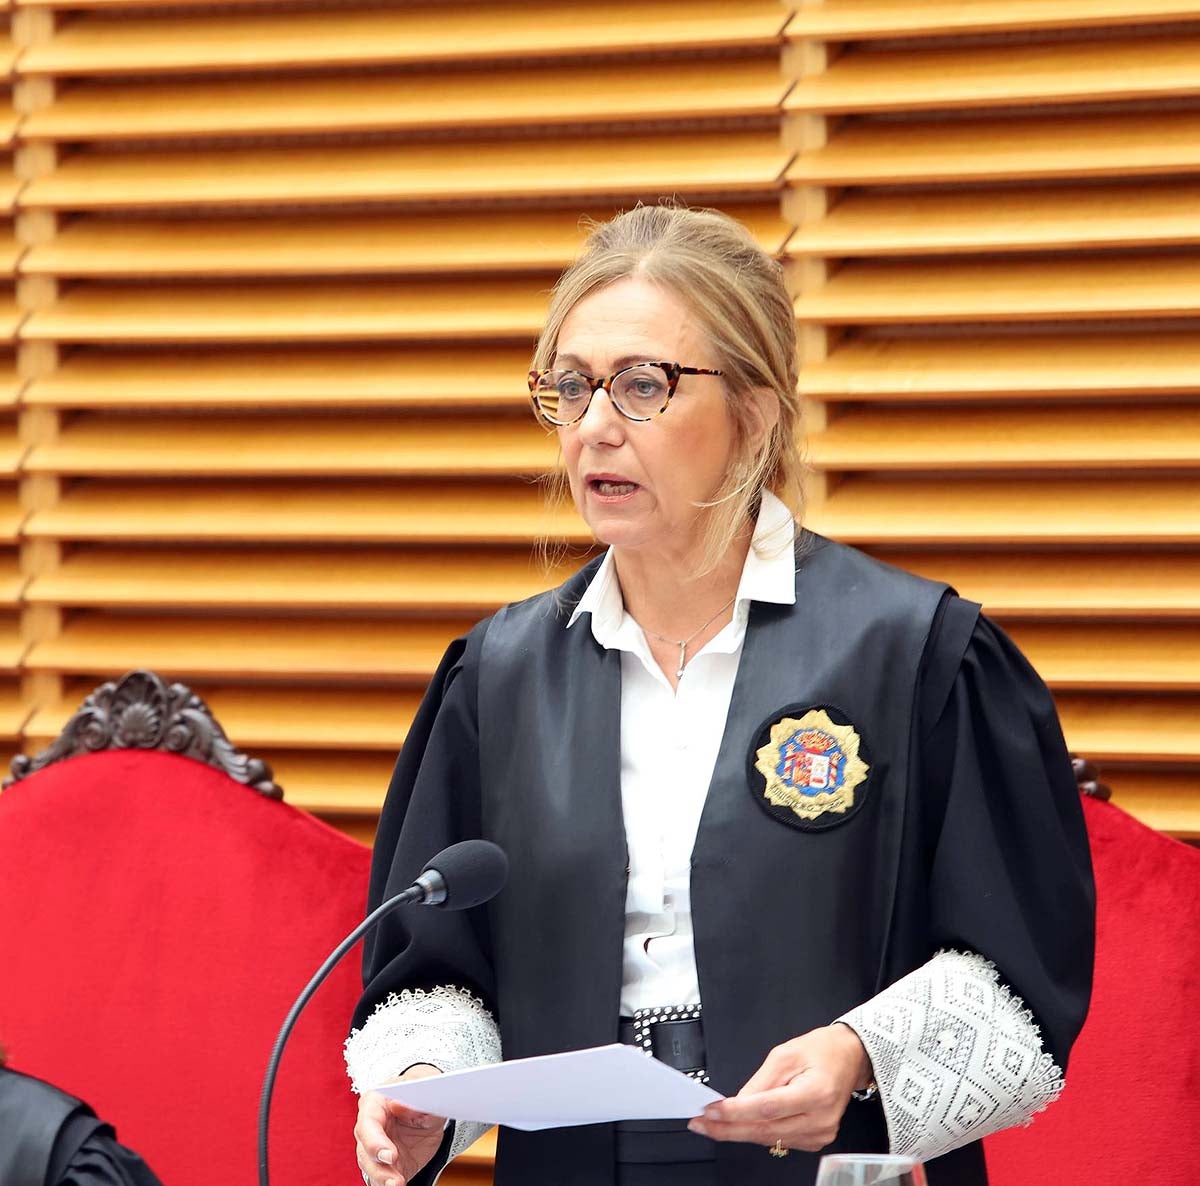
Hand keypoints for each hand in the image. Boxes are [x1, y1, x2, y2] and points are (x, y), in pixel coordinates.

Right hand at [355, 1064, 447, 1185]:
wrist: (428, 1108)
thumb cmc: (421, 1093)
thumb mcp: (425, 1089)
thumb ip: (414, 1099)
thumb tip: (398, 1104)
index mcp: (374, 1102)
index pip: (368, 1122)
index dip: (376, 1141)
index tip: (390, 1155)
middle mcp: (369, 1126)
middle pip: (365, 1148)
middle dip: (379, 1164)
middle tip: (394, 1176)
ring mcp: (374, 1147)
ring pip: (371, 1166)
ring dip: (384, 1178)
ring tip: (398, 1183)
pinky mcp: (384, 1165)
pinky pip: (381, 1177)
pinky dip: (388, 1183)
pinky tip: (398, 1184)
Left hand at [687, 1024, 871, 1153]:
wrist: (848, 1059)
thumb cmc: (820, 1051)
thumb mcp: (785, 1053)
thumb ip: (760, 1081)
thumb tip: (736, 1101)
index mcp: (815, 1093)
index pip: (767, 1108)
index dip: (736, 1112)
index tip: (711, 1111)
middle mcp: (820, 1119)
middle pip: (765, 1130)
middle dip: (728, 1128)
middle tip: (701, 1124)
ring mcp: (820, 1134)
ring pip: (769, 1138)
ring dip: (738, 1132)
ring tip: (712, 1125)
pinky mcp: (816, 1140)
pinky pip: (779, 1140)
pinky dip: (757, 1132)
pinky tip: (739, 1125)